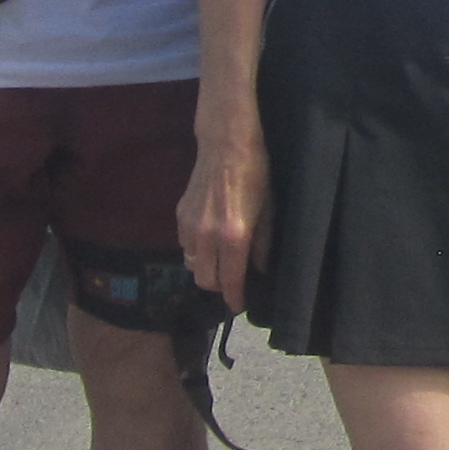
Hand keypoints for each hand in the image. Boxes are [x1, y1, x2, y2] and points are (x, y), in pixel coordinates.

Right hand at [177, 109, 265, 306]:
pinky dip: (194, 250)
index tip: (238, 306)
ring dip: (205, 268)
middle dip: (219, 286)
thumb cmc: (256, 173)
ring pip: (191, 265)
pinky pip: (184, 246)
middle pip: (205, 280)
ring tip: (220, 261)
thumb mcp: (268, 210)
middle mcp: (207, 237)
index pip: (230, 281)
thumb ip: (263, 244)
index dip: (234, 298)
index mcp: (234, 237)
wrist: (226, 143)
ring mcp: (189, 226)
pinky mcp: (180, 215)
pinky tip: (208, 240)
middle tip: (232, 281)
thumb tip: (259, 269)